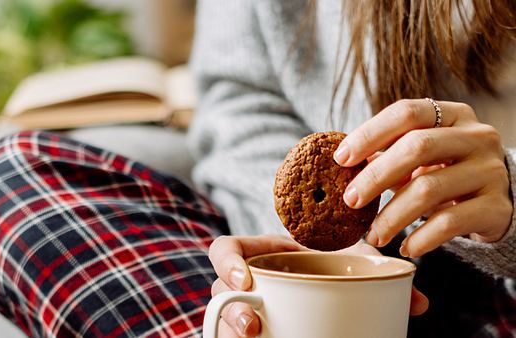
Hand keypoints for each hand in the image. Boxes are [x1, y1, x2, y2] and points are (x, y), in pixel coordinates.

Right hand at [208, 235, 428, 336]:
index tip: (246, 281)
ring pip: (224, 321)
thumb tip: (419, 302)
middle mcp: (250, 283)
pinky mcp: (254, 332)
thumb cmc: (333, 268)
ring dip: (234, 333)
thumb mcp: (350, 262)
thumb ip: (377, 272)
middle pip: (220, 292)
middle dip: (230, 312)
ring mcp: (249, 310)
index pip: (226, 249)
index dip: (228, 262)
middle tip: (253, 328)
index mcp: (266, 254)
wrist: (330, 291)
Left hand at [334, 99, 512, 257]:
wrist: (497, 201)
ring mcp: (490, 171)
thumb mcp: (421, 158)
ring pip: (429, 188)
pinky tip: (406, 247)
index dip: (370, 133)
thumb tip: (343, 164)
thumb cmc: (446, 173)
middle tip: (350, 200)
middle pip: (417, 146)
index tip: (340, 159)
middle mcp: (476, 137)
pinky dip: (421, 237)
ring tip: (373, 235)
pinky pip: (450, 222)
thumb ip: (389, 154)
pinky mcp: (497, 206)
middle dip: (375, 175)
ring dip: (392, 215)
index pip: (406, 112)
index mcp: (452, 115)